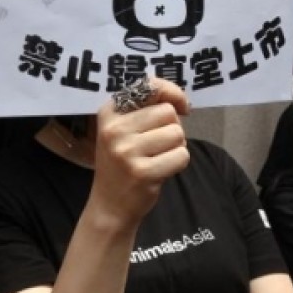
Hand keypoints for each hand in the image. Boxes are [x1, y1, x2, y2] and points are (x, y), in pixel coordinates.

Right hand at [88, 78, 190, 226]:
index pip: (150, 87)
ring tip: (158, 157)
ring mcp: (127, 151)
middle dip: (172, 128)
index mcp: (109, 112)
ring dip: (176, 146)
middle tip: (159, 144)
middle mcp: (114, 129)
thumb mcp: (124, 131)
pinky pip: (181, 156)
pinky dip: (178, 163)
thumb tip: (181, 102)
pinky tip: (161, 170)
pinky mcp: (142, 172)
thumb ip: (146, 109)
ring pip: (177, 134)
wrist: (110, 205)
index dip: (173, 93)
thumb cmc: (122, 164)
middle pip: (168, 112)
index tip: (182, 107)